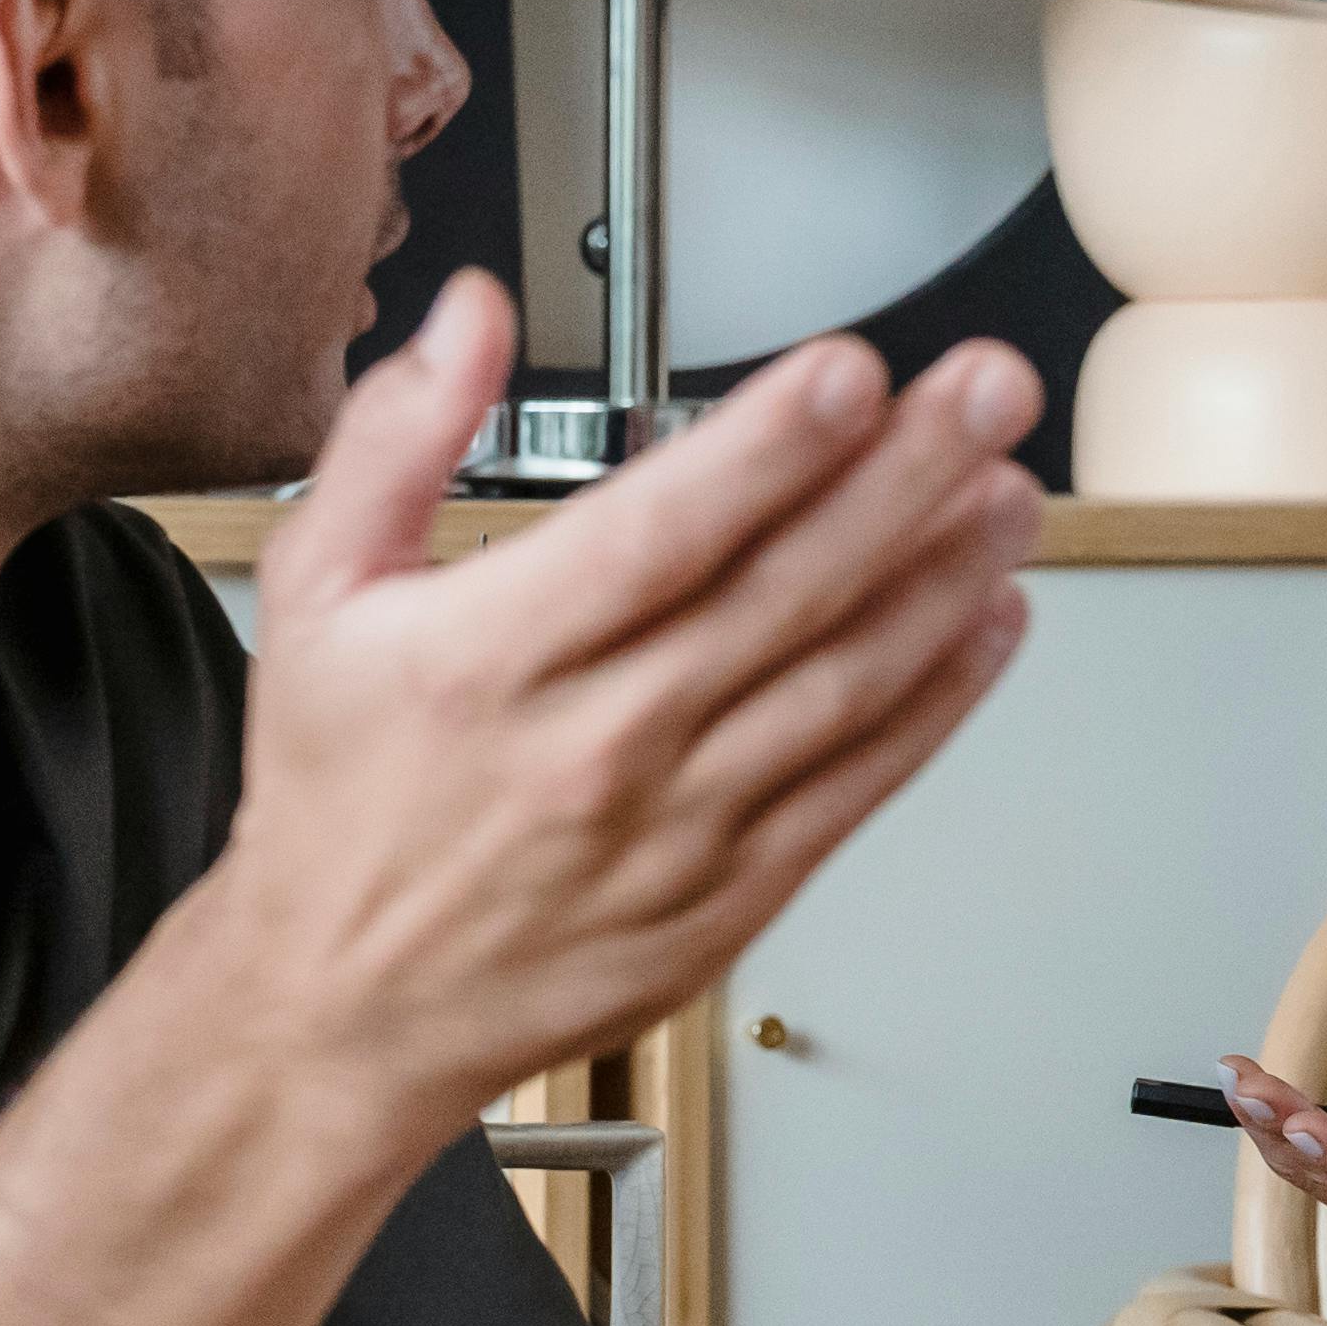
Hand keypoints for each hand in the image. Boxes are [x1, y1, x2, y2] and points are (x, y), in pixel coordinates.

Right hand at [178, 276, 1041, 1121]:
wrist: (344, 1007)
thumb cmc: (341, 799)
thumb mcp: (316, 592)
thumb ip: (395, 435)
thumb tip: (473, 318)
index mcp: (490, 658)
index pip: (654, 536)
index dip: (766, 450)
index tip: (850, 374)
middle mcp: (596, 744)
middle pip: (780, 594)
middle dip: (903, 479)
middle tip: (988, 395)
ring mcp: (677, 828)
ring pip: (839, 685)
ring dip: (941, 581)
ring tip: (1010, 492)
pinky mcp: (731, 894)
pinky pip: (855, 786)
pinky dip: (935, 703)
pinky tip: (986, 624)